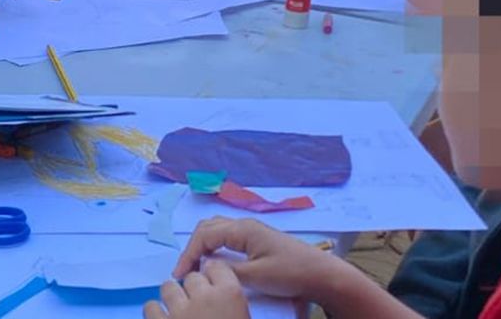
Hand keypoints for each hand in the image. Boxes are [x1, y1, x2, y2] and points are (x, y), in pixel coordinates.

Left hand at [144, 260, 250, 318]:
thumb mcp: (244, 315)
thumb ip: (231, 302)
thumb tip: (219, 296)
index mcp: (230, 294)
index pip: (216, 267)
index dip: (213, 276)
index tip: (212, 286)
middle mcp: (204, 297)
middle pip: (192, 277)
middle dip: (193, 288)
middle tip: (197, 305)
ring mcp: (180, 311)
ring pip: (168, 287)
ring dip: (173, 296)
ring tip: (178, 309)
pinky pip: (150, 307)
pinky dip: (155, 311)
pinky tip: (162, 318)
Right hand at [173, 217, 336, 300]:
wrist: (321, 274)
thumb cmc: (290, 273)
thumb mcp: (256, 276)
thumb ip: (227, 270)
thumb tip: (204, 268)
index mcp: (242, 229)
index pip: (204, 235)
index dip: (188, 254)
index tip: (179, 275)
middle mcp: (244, 225)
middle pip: (207, 228)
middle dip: (192, 248)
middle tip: (184, 272)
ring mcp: (251, 231)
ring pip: (217, 231)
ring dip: (202, 246)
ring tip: (195, 268)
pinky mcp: (257, 241)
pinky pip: (227, 238)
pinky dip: (214, 248)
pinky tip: (214, 263)